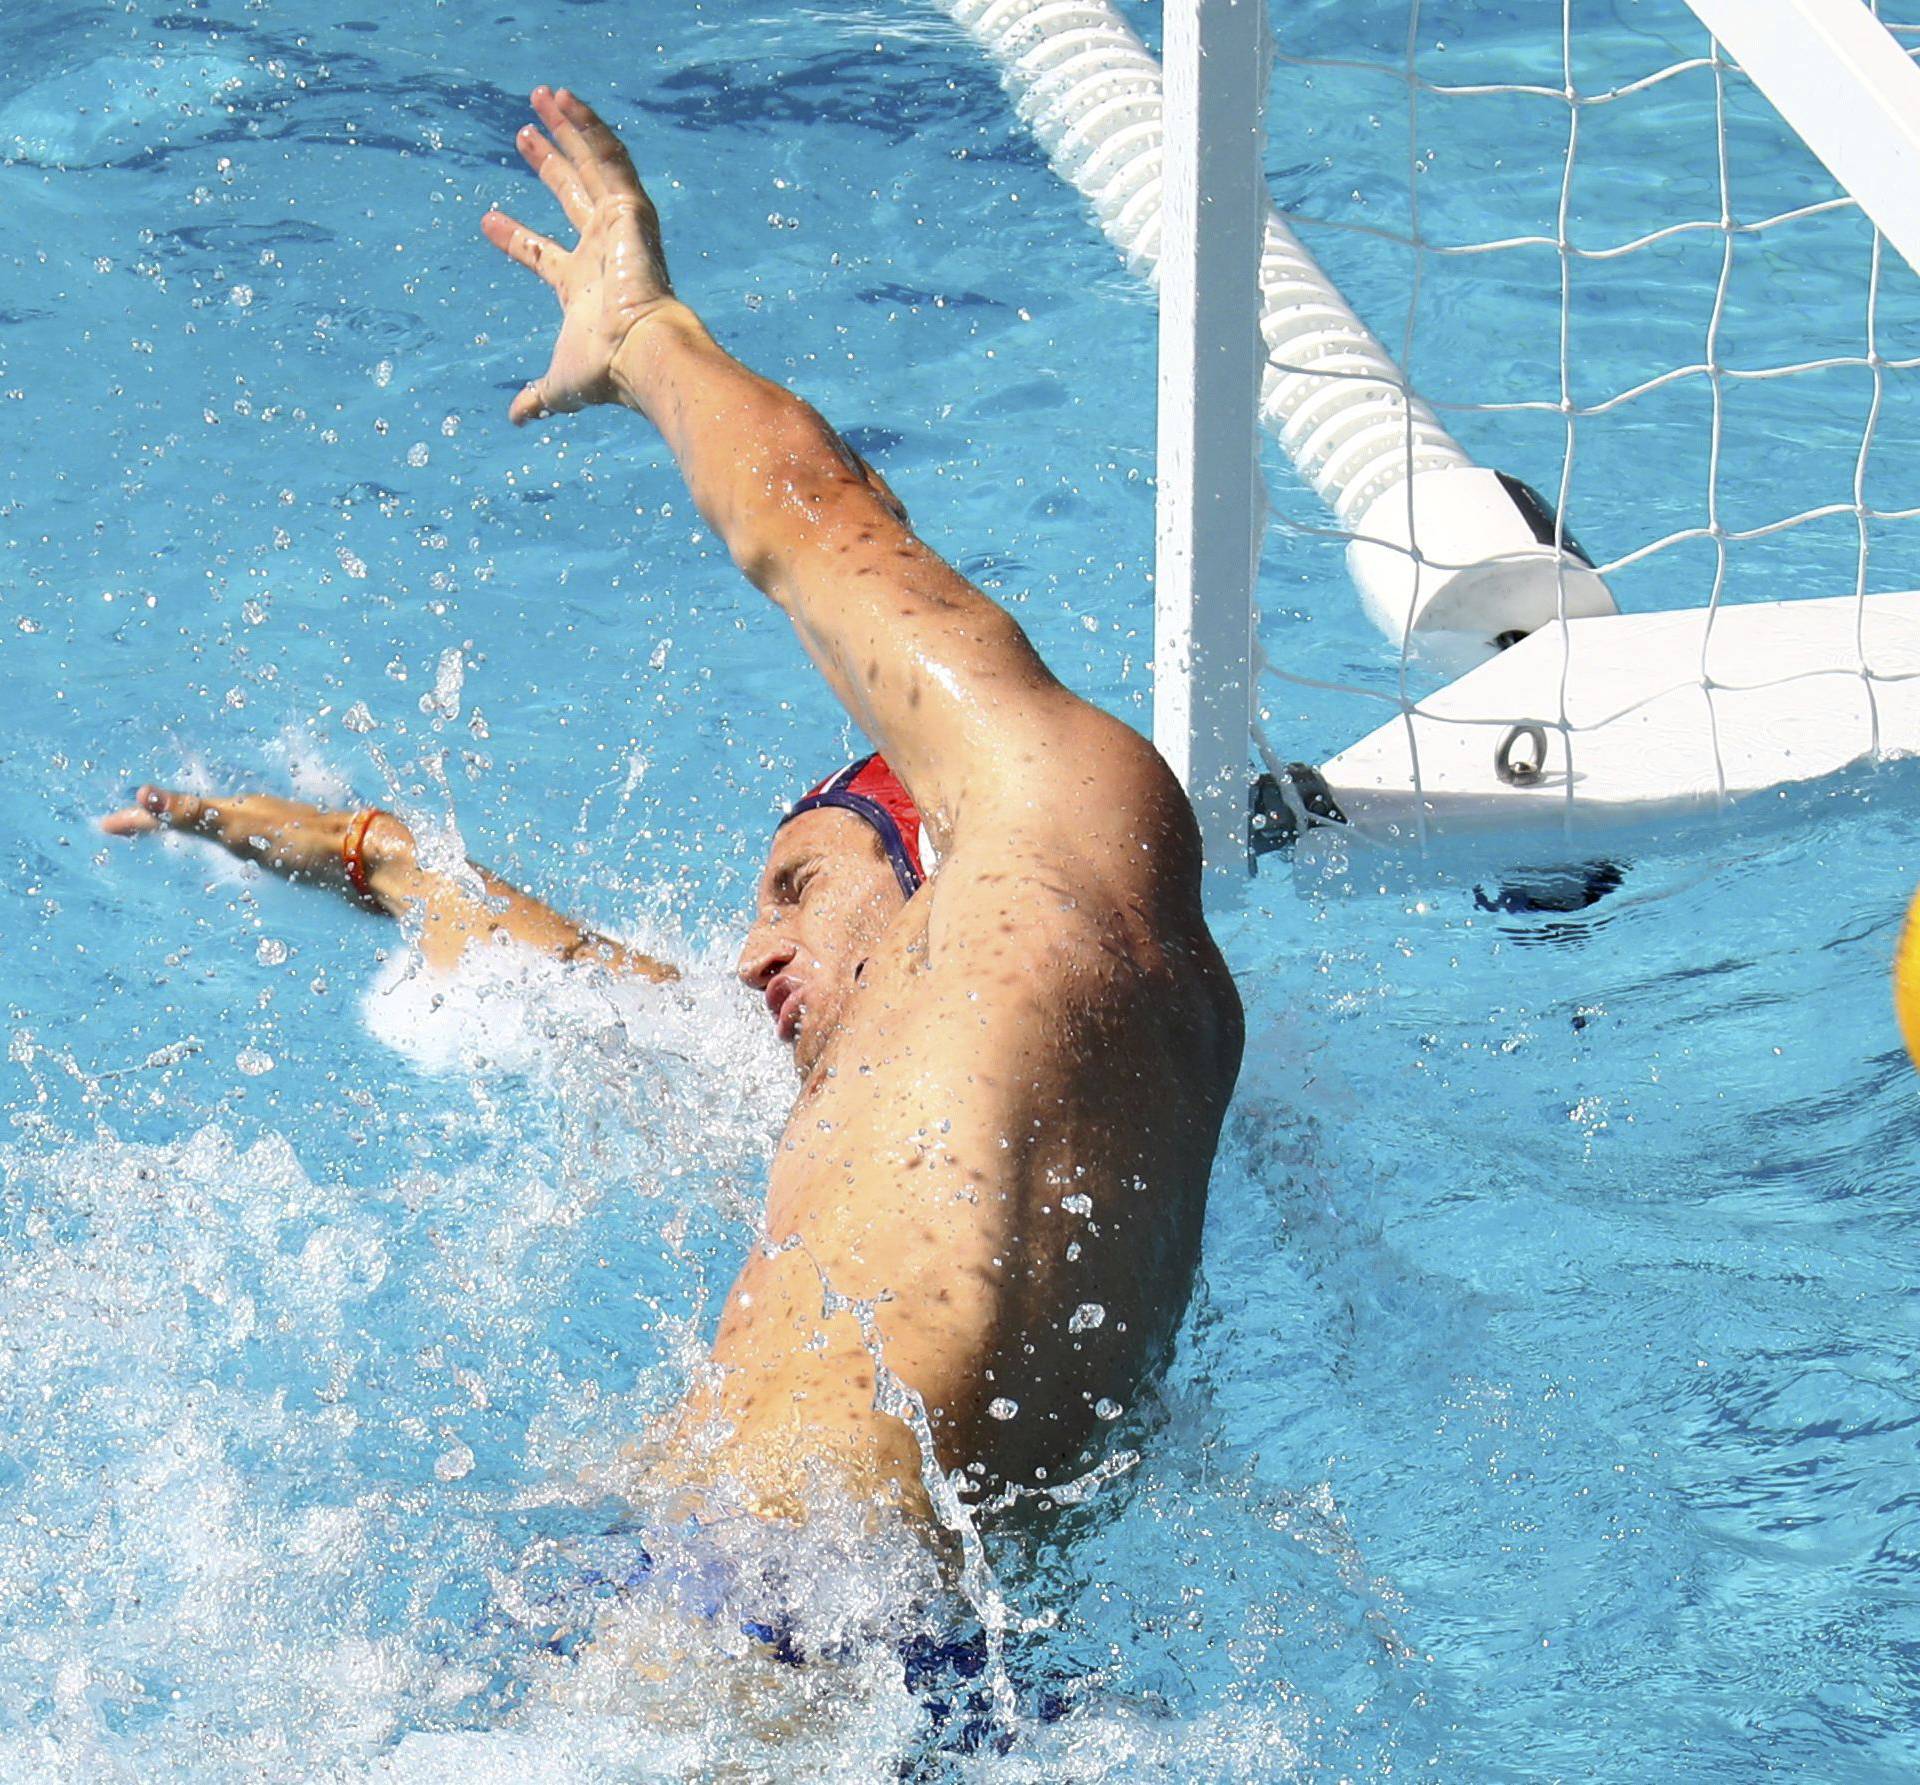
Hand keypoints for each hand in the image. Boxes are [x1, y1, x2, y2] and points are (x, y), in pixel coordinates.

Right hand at [101, 784, 412, 897]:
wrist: (370, 859)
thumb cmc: (306, 845)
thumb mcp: (243, 830)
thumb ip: (194, 814)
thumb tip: (142, 792)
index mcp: (240, 809)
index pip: (178, 812)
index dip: (144, 818)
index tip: (107, 825)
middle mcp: (261, 815)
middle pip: (204, 814)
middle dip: (168, 815)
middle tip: (137, 821)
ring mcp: (284, 830)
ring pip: (233, 827)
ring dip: (203, 827)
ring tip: (185, 830)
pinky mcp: (305, 851)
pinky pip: (258, 845)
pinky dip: (235, 844)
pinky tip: (252, 854)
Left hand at [482, 87, 680, 425]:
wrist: (643, 356)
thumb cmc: (606, 373)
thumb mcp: (560, 386)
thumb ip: (538, 397)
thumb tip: (517, 419)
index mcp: (581, 287)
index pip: (542, 254)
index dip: (514, 238)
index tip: (486, 221)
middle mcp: (601, 252)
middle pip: (569, 197)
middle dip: (547, 166)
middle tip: (523, 137)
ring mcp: (617, 228)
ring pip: (590, 167)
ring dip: (568, 132)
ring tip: (544, 96)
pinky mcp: (632, 211)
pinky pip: (609, 157)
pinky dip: (589, 127)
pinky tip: (565, 101)